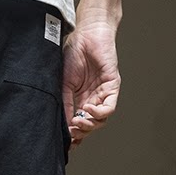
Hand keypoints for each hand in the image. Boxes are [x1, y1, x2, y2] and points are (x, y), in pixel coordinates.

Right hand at [61, 17, 120, 148]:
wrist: (85, 34)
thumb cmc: (73, 53)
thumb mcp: (63, 83)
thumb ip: (65, 103)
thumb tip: (63, 124)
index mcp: (80, 99)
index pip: (79, 122)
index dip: (74, 134)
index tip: (66, 140)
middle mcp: (92, 98)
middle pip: (91, 125)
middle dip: (81, 131)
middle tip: (71, 131)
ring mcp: (103, 93)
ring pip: (101, 120)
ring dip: (89, 125)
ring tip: (78, 121)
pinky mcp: (112, 86)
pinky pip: (109, 107)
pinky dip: (99, 113)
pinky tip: (88, 109)